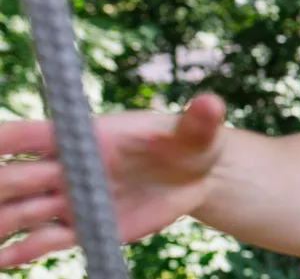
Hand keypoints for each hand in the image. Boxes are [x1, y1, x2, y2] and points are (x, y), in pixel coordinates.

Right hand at [0, 93, 226, 267]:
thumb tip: (212, 104)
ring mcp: (70, 199)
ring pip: (20, 212)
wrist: (196, 176)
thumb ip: (198, 120)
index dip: (6, 140)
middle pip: (15, 177)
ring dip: (3, 223)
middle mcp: (67, 167)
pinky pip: (43, 241)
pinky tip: (2, 262)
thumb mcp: (197, 133)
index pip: (31, 135)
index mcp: (84, 136)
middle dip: (4, 186)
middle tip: (10, 195)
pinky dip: (19, 252)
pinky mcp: (82, 228)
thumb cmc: (190, 143)